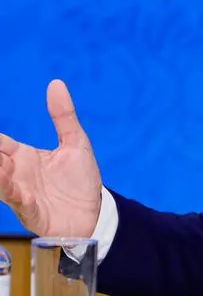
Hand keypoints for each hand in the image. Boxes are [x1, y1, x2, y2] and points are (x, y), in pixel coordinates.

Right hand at [0, 80, 101, 236]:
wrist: (94, 212)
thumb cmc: (80, 179)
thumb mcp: (75, 142)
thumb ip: (63, 115)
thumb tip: (56, 83)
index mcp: (23, 156)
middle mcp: (16, 174)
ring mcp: (21, 193)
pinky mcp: (31, 211)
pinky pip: (18, 202)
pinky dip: (14, 194)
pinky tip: (14, 187)